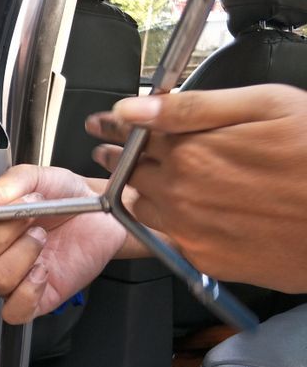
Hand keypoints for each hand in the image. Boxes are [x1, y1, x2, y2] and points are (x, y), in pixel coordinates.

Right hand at [0, 165, 126, 323]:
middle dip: (7, 231)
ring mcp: (12, 280)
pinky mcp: (34, 299)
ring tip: (42, 237)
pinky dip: (28, 290)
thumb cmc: (64, 195)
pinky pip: (14, 310)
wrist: (102, 212)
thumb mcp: (31, 180)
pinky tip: (43, 270)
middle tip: (30, 214)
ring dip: (24, 253)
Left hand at [87, 83, 306, 291]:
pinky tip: (183, 211)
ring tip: (146, 179)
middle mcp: (181, 195)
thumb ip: (192, 107)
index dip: (114, 128)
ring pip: (143, 207)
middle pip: (131, 173)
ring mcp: (190, 231)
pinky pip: (167, 238)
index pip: (132, 136)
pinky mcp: (205, 259)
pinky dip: (165, 222)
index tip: (101, 125)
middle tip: (111, 151)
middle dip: (119, 158)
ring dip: (139, 191)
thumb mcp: (265, 106)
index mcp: (190, 152)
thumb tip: (133, 107)